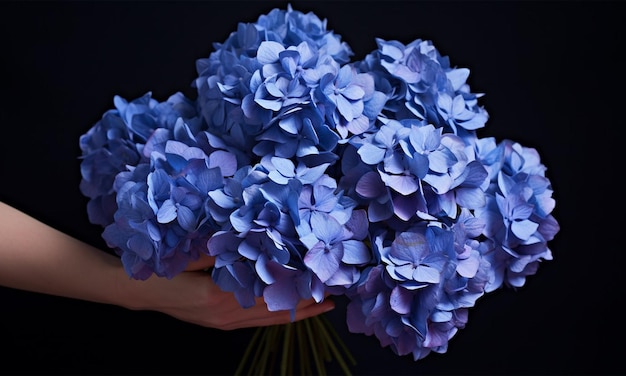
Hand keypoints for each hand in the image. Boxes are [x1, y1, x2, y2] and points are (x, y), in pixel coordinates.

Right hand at [117, 254, 335, 330]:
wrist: (137, 292)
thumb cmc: (160, 270)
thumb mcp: (189, 254)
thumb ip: (220, 247)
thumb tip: (251, 232)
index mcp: (219, 296)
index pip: (268, 291)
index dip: (295, 285)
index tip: (320, 277)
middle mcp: (225, 314)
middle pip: (274, 309)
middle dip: (305, 303)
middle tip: (334, 294)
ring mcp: (223, 322)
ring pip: (268, 319)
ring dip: (296, 312)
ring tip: (323, 305)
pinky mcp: (221, 323)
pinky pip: (256, 322)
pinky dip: (277, 316)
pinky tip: (291, 311)